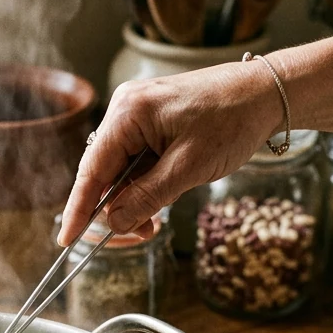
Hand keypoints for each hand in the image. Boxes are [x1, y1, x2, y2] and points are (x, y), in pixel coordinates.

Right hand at [58, 61, 285, 244]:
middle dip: (114, 208)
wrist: (265, 94)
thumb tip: (114, 222)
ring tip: (153, 223)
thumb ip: (147, 197)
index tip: (68, 239)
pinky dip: (144, 187)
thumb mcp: (189, 168)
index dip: (79, 208)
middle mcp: (126, 109)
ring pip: (121, 171)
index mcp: (129, 113)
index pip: (92, 169)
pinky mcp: (153, 123)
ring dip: (132, 200)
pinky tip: (159, 202)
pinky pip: (137, 162)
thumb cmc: (232, 121)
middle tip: (138, 235)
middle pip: (102, 171)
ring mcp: (139, 115)